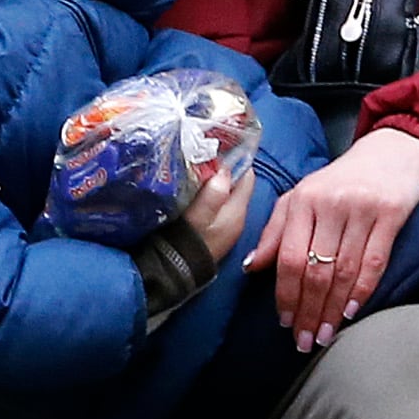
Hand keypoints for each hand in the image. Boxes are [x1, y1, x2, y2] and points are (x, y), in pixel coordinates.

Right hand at [180, 154, 252, 269]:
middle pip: (235, 183)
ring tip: (192, 166)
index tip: (216, 145)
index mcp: (237, 211)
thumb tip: (224, 169)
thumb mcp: (199, 217)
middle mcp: (235, 218)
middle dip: (221, 167)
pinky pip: (213, 204)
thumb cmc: (186, 243)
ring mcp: (224, 226)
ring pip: (223, 193)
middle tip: (200, 153)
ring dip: (211, 181)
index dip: (234, 157)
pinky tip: (189, 189)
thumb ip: (213, 193)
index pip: (246, 175)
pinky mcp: (212, 232)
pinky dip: (205, 194)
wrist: (172, 274)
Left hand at [247, 125, 418, 349]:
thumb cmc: (340, 181)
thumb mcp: (302, 197)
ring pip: (343, 271)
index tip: (284, 322)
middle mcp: (330, 204)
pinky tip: (350, 312)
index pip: (288, 257)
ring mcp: (362, 209)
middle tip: (304, 341)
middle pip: (315, 269)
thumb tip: (250, 267)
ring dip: (332, 309)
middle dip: (308, 311)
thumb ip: (275, 231)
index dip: (285, 294)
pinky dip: (361, 291)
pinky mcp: (391, 214)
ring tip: (325, 335)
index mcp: (303, 200)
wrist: (390, 152)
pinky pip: (374, 261)